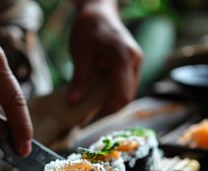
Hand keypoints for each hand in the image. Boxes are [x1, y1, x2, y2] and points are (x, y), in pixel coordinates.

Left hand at [69, 0, 142, 115]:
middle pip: (127, 97)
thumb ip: (79, 78)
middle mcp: (135, 61)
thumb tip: (74, 102)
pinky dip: (115, 94)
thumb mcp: (80, 53)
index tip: (91, 117)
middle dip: (110, 110)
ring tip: (94, 109)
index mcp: (123, 58)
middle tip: (91, 117)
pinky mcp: (134, 63)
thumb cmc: (88, 28)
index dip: (107, 111)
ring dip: (113, 103)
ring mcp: (137, 62)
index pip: (121, 95)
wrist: (98, 11)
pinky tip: (100, 97)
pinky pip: (127, 85)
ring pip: (129, 92)